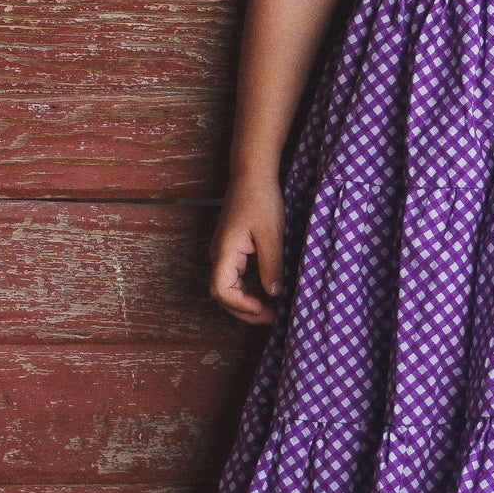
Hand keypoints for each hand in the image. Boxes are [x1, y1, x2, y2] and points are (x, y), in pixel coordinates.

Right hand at [210, 177, 285, 324]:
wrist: (252, 175)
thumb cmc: (260, 199)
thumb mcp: (271, 234)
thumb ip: (271, 265)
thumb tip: (274, 293)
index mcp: (225, 252)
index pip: (221, 290)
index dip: (241, 305)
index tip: (264, 308)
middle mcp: (219, 255)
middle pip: (223, 294)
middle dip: (245, 310)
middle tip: (272, 318)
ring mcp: (224, 252)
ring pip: (229, 287)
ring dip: (247, 302)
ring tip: (270, 311)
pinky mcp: (233, 249)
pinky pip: (236, 277)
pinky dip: (248, 290)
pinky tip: (265, 293)